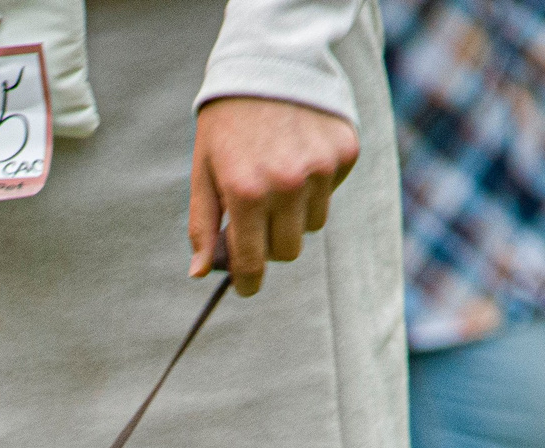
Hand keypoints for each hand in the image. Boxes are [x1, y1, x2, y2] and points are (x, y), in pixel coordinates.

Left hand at [189, 98, 358, 296]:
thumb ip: (202, 225)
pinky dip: (316, 185)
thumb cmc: (228, 122)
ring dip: (294, 213)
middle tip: (257, 218)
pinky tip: (299, 156)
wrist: (268, 62)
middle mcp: (287, 184)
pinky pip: (331, 193)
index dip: (248, 282)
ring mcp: (320, 169)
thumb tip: (200, 273)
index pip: (253, 262)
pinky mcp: (344, 153)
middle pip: (287, 251)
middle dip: (269, 243)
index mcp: (246, 192)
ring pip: (312, 225)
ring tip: (278, 177)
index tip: (246, 287)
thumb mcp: (204, 170)